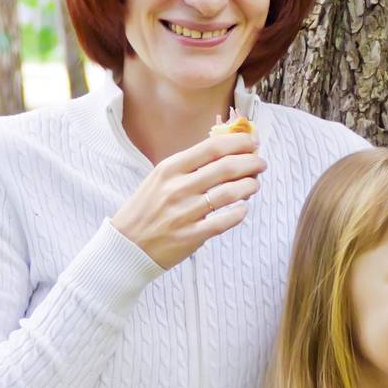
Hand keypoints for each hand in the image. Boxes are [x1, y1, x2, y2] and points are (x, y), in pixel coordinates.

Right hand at [111, 131, 265, 268]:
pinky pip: (224, 221)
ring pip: (230, 193)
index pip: (213, 147)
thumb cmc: (147, 208)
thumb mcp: (160, 178)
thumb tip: (227, 149)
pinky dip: (239, 213)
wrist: (126, 245)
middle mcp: (177, 188)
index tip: (253, 142)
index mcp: (170, 168)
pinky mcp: (191, 236)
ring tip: (254, 185)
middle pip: (226, 167)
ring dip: (250, 186)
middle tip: (261, 164)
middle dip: (252, 162)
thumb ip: (190, 165)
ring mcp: (184, 213)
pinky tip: (242, 209)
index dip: (239, 142)